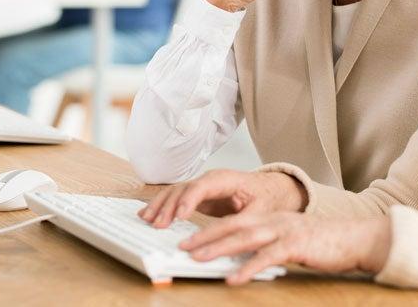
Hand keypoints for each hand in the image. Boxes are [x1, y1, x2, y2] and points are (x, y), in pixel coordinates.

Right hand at [138, 169, 307, 228]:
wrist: (270, 190)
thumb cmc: (267, 198)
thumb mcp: (262, 212)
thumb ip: (246, 223)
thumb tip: (231, 238)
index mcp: (226, 179)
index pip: (203, 186)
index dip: (189, 200)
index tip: (179, 217)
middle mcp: (210, 179)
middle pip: (184, 188)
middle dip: (169, 206)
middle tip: (157, 225)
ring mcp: (202, 186)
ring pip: (175, 191)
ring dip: (160, 205)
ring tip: (147, 220)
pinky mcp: (198, 196)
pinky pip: (176, 198)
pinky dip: (161, 205)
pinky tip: (147, 214)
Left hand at [180, 212, 391, 284]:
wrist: (354, 238)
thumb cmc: (322, 242)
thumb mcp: (290, 238)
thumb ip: (267, 244)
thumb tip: (241, 258)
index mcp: (270, 218)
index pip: (233, 221)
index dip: (209, 229)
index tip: (189, 239)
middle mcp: (274, 220)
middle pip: (233, 227)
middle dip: (205, 236)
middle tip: (183, 247)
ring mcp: (284, 231)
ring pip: (244, 238)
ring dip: (219, 249)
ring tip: (198, 259)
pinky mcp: (296, 245)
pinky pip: (267, 257)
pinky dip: (248, 268)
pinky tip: (233, 278)